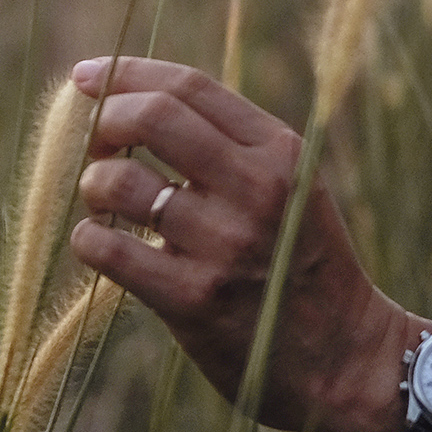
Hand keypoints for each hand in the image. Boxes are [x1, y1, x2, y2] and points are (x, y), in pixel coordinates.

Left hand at [66, 56, 418, 431]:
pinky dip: (89, 239)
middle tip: (94, 142)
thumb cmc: (302, 263)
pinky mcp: (192, 299)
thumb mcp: (291, 186)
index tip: (87, 78)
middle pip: (151, 117)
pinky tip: (102, 245)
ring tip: (105, 202)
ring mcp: (223, 244)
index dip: (127, 74)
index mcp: (281, 151)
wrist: (344, 357)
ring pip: (118, 182)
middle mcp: (256, 188)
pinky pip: (107, 249)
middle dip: (104, 120)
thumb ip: (232, 144)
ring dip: (94, 186)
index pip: (189, 87)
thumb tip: (137, 101)